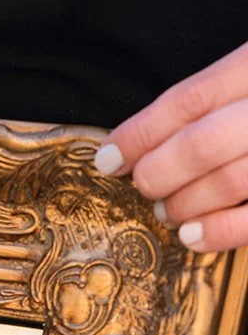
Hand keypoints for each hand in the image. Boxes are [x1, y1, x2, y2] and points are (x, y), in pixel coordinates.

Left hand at [95, 40, 247, 251]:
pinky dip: (218, 232)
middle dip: (160, 172)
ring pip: (227, 181)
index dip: (141, 132)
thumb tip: (147, 143)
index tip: (107, 158)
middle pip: (203, 143)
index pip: (191, 99)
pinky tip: (192, 236)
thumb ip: (219, 98)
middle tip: (144, 185)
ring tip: (168, 210)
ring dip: (184, 204)